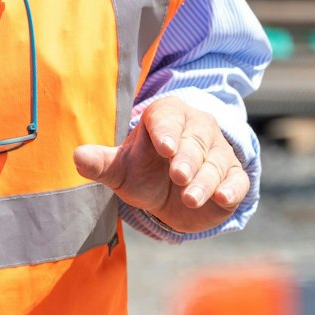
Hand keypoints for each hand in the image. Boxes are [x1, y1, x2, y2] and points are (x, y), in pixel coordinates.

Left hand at [72, 94, 247, 234]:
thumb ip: (101, 162)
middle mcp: (197, 127)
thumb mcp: (121, 168)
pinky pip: (237, 179)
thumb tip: (77, 157)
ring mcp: (218, 151)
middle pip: (195, 139)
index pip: (167, 117)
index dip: (166, 130)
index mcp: (167, 116)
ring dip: (204, 180)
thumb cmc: (143, 171)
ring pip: (215, 162)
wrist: (171, 195)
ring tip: (189, 197)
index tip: (163, 147)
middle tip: (178, 176)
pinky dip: (232, 188)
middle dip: (187, 158)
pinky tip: (223, 197)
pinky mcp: (233, 176)